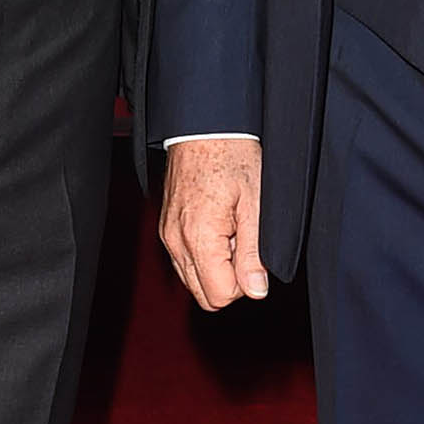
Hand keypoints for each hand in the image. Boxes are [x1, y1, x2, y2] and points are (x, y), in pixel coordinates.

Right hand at [159, 137, 266, 310]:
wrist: (204, 128)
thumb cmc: (232, 156)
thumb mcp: (255, 204)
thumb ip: (254, 252)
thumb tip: (256, 290)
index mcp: (199, 237)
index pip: (220, 295)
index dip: (245, 284)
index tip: (253, 254)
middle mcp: (176, 241)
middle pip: (205, 295)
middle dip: (230, 279)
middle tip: (244, 243)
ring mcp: (168, 235)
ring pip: (193, 281)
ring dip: (217, 267)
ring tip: (232, 231)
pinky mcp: (167, 229)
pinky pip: (185, 261)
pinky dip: (204, 255)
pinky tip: (219, 226)